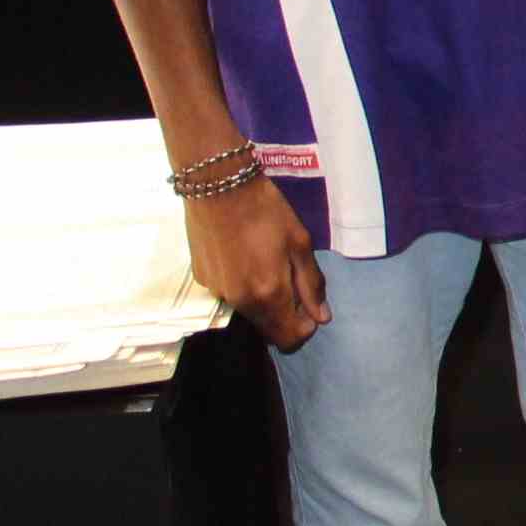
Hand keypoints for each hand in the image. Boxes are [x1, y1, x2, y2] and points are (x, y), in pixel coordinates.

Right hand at [187, 177, 328, 349]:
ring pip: (249, 313)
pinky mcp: (203, 279)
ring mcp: (217, 292)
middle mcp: (240, 302)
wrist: (218, 186)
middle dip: (287, 316)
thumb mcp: (300, 244)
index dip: (306, 326)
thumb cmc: (266, 211)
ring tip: (270, 263)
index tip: (310, 302)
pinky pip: (231, 294)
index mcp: (268, 295)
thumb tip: (322, 318)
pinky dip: (244, 286)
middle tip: (294, 282)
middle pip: (268, 330)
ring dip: (265, 300)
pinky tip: (245, 256)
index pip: (289, 339)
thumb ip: (311, 284)